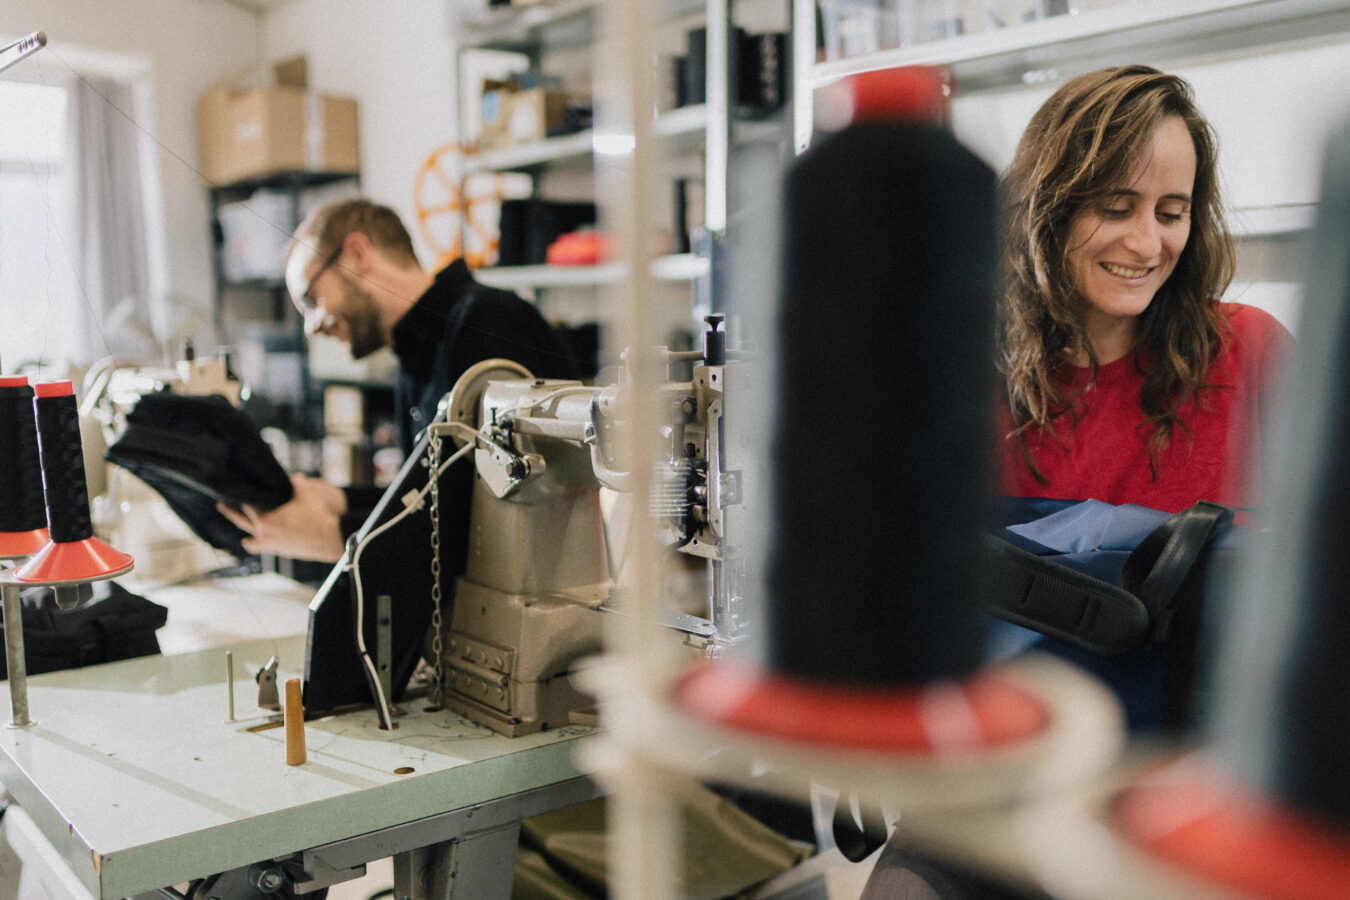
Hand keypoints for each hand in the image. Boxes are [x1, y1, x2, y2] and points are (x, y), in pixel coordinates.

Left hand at [217, 473, 347, 562]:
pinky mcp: (280, 551)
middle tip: (220, 504)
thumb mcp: (307, 492)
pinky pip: (261, 548)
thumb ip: (296, 482)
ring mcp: (271, 545)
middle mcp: (263, 533)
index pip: (246, 504)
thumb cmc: (319, 515)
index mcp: (265, 519)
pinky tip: (255, 541)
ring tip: (239, 525)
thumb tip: (292, 476)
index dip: (241, 494)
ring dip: (244, 531)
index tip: (235, 488)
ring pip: (249, 539)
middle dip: (230, 511)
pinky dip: (256, 543)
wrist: (332, 538)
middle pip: (240, 521)